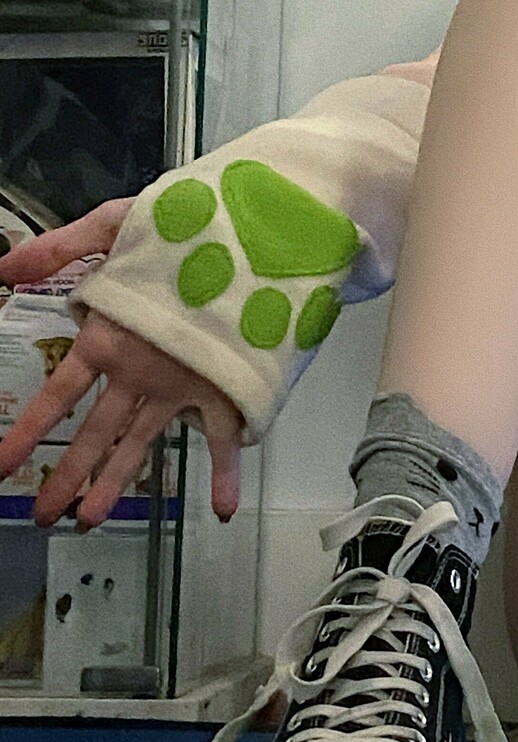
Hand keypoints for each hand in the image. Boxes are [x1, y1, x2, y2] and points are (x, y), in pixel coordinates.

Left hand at [0, 199, 243, 529]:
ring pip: (143, 444)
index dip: (30, 429)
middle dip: (67, 477)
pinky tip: (221, 510)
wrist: (268, 232)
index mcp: (112, 335)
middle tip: (42, 516)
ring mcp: (185, 385)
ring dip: (117, 484)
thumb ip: (63, 246)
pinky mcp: (226, 386)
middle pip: (96, 434)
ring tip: (89, 520)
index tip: (4, 465)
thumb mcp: (121, 221)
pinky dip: (226, 474)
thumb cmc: (195, 222)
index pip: (59, 392)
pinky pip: (224, 439)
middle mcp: (143, 370)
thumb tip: (5, 267)